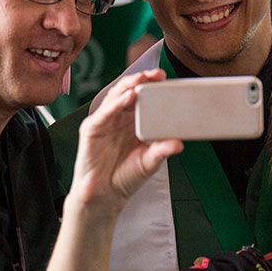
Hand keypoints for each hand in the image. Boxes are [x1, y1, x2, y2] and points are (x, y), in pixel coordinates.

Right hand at [71, 69, 182, 211]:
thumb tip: (179, 143)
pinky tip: (127, 97)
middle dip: (143, 79)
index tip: (167, 80)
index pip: (143, 97)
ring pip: (115, 96)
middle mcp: (118, 117)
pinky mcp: (92, 129)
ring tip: (142, 79)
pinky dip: (116, 103)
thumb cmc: (125, 177)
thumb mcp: (150, 161)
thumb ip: (163, 150)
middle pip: (129, 91)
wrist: (105, 196)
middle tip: (158, 74)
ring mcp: (104, 121)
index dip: (153, 86)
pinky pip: (104, 112)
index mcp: (133, 121)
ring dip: (129, 85)